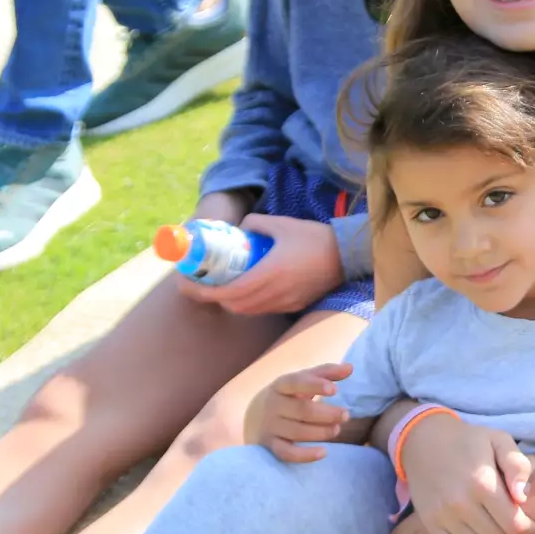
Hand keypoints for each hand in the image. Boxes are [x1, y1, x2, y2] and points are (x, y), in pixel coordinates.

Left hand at [197, 215, 342, 316]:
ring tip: (220, 285)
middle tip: (201, 283)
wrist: (346, 255)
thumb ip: (254, 224)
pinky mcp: (293, 305)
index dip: (205, 292)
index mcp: (269, 274)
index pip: (229, 292)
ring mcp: (284, 302)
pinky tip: (246, 288)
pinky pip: (263, 309)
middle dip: (214, 297)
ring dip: (231, 301)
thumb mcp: (280, 223)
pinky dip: (248, 303)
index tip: (189, 284)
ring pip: (248, 310)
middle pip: (235, 305)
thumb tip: (239, 229)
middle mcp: (275, 293)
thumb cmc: (313, 237)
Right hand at [249, 363, 351, 461]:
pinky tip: (324, 452)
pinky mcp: (271, 446)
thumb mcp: (301, 382)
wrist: (254, 419)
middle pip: (302, 410)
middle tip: (346, 415)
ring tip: (337, 429)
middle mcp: (272, 405)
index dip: (315, 385)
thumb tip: (350, 367)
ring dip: (321, 432)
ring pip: (297, 431)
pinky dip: (305, 455)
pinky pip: (287, 453)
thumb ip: (325, 373)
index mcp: (280, 385)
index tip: (334, 390)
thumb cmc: (287, 396)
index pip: (296, 382)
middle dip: (327, 413)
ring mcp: (270, 427)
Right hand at [400, 413, 534, 533]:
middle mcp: (462, 504)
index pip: (515, 525)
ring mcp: (444, 517)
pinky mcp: (430, 525)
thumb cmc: (467, 440)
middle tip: (520, 532)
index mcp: (483, 483)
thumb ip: (517, 466)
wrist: (423, 440)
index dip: (530, 530)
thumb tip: (525, 497)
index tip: (533, 525)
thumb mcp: (498, 440)